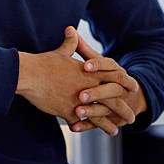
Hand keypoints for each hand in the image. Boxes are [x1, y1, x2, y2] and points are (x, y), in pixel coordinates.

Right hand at [16, 27, 134, 127]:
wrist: (30, 75)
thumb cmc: (44, 63)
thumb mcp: (61, 52)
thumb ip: (70, 43)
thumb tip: (71, 30)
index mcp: (88, 71)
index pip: (113, 75)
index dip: (124, 82)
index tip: (133, 87)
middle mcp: (88, 86)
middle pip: (112, 98)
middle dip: (123, 108)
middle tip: (132, 117)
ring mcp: (80, 100)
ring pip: (100, 114)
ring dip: (109, 124)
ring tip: (115, 131)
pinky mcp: (69, 111)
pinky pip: (81, 122)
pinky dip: (87, 128)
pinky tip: (87, 132)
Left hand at [70, 31, 145, 136]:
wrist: (130, 96)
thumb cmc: (105, 75)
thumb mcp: (96, 61)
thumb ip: (83, 48)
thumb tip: (69, 29)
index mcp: (116, 71)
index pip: (110, 66)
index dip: (98, 66)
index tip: (85, 66)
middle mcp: (120, 87)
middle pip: (112, 89)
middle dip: (97, 92)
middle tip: (80, 95)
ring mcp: (118, 104)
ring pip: (107, 108)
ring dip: (92, 111)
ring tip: (77, 111)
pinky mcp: (112, 119)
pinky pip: (100, 123)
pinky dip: (87, 125)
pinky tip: (74, 126)